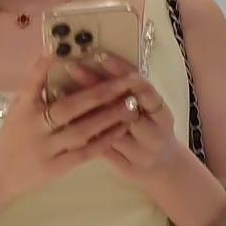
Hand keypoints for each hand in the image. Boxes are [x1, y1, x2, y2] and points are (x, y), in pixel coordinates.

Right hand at [0, 50, 142, 206]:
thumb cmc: (12, 137)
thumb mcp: (18, 109)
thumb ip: (36, 89)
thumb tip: (55, 57)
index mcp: (23, 108)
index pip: (32, 83)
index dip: (42, 65)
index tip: (56, 47)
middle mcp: (33, 126)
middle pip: (69, 107)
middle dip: (100, 92)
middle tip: (126, 80)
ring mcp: (45, 148)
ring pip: (81, 130)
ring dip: (108, 116)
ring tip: (131, 103)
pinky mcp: (54, 168)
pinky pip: (83, 153)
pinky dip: (103, 141)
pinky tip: (120, 129)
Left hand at [65, 61, 181, 184]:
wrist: (164, 169)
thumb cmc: (154, 131)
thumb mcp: (152, 111)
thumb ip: (134, 92)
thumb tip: (103, 60)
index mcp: (164, 116)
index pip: (144, 89)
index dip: (123, 72)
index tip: (100, 55)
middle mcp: (155, 135)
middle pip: (122, 107)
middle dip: (96, 86)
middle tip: (72, 66)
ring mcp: (141, 154)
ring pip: (108, 128)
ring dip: (85, 109)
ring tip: (60, 89)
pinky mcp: (127, 168)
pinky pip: (101, 148)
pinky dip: (84, 131)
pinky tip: (65, 118)